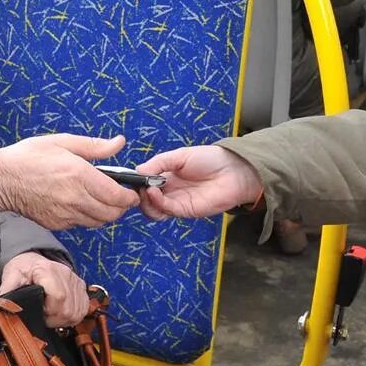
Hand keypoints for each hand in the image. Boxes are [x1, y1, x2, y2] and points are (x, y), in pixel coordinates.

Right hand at [0, 134, 139, 229]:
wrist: (0, 180)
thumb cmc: (28, 157)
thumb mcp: (62, 142)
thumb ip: (94, 146)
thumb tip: (119, 143)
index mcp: (79, 175)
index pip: (116, 195)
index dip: (130, 197)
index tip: (133, 193)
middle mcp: (75, 198)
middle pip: (112, 213)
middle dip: (122, 207)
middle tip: (121, 197)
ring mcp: (65, 214)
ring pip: (98, 222)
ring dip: (106, 214)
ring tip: (103, 200)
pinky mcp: (56, 223)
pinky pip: (81, 224)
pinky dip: (88, 217)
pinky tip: (83, 204)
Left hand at [0, 252, 88, 327]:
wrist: (33, 260)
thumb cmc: (23, 269)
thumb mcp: (11, 277)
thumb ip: (6, 292)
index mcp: (47, 270)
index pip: (58, 297)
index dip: (49, 312)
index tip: (40, 314)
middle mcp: (65, 274)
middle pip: (68, 308)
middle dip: (55, 319)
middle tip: (43, 317)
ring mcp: (76, 280)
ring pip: (77, 311)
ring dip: (64, 319)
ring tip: (50, 316)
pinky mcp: (82, 287)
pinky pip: (84, 309)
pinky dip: (73, 316)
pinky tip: (61, 314)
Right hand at [135, 145, 262, 220]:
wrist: (233, 171)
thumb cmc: (211, 160)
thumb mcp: (180, 155)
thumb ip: (158, 162)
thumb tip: (138, 170)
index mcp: (166, 176)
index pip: (144, 183)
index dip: (136, 182)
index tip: (131, 177)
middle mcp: (169, 190)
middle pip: (145, 199)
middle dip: (138, 194)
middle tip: (138, 185)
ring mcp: (176, 201)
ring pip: (152, 210)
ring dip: (145, 201)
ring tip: (146, 189)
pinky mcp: (185, 210)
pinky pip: (165, 210)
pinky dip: (156, 202)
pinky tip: (154, 191)